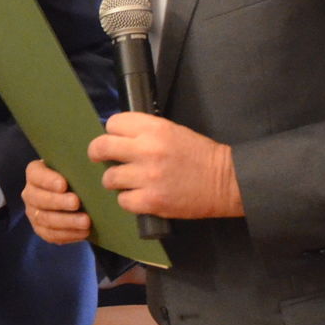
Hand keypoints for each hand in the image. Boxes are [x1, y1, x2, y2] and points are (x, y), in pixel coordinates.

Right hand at [22, 160, 91, 244]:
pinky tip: (84, 233)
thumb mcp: (72, 167)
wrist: (72, 195)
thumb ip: (76, 166)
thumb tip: (92, 163)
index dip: (48, 180)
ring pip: (45, 219)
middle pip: (39, 199)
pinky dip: (68, 235)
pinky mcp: (41, 230)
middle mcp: (30, 193)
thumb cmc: (73, 176)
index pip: (36, 175)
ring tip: (86, 221)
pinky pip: (51, 235)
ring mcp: (33, 213)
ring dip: (66, 221)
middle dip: (58, 202)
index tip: (64, 184)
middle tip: (77, 202)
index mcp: (35, 173)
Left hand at [91, 112, 242, 217]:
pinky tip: (140, 197)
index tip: (116, 139)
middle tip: (102, 158)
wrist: (226, 181)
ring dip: (115, 180)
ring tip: (128, 181)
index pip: (113, 123)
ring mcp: (147, 177)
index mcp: (154, 128)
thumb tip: (117, 137)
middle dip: (98, 153)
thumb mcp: (173, 130)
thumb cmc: (200, 155)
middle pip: (101, 147)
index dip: (112, 132)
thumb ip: (145, 132)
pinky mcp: (151, 201)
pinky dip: (129, 200)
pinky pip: (123, 201)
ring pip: (109, 178)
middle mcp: (146, 150)